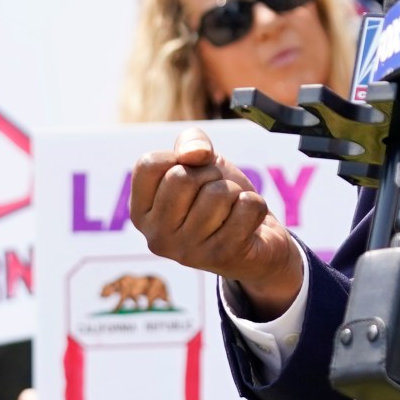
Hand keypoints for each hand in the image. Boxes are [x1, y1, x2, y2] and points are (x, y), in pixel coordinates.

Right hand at [129, 127, 300, 315]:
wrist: (258, 241)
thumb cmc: (220, 198)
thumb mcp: (201, 162)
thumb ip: (190, 142)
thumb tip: (196, 154)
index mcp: (141, 212)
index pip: (149, 164)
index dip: (181, 157)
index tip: (194, 173)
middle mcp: (156, 236)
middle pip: (183, 177)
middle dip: (211, 174)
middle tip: (218, 193)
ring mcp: (187, 251)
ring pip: (218, 193)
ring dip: (235, 191)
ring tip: (232, 209)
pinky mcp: (222, 256)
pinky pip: (248, 206)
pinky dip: (256, 204)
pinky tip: (248, 222)